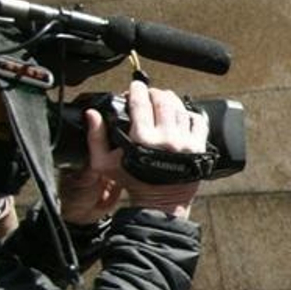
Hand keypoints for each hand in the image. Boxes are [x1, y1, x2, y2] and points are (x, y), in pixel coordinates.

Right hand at [77, 80, 207, 220]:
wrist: (160, 203)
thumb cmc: (132, 183)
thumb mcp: (105, 163)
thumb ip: (96, 136)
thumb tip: (92, 113)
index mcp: (142, 139)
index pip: (141, 103)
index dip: (137, 90)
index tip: (135, 86)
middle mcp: (166, 139)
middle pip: (163, 101)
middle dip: (154, 93)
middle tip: (149, 94)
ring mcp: (185, 143)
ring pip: (181, 109)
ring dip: (171, 100)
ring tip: (164, 101)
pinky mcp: (198, 148)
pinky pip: (198, 121)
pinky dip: (190, 114)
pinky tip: (181, 114)